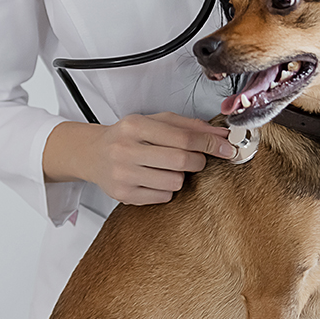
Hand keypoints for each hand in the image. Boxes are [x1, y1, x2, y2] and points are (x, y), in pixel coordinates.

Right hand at [44, 112, 234, 205]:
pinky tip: (154, 178)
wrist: (93, 154)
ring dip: (180, 176)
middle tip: (197, 159)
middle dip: (198, 161)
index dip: (210, 143)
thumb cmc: (128, 136)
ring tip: (166, 167)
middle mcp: (126, 149)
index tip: (227, 147)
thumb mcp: (155, 122)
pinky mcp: (123, 195)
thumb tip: (220, 134)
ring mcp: (123, 174)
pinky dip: (166, 188)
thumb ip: (188, 126)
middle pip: (181, 161)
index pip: (183, 137)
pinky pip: (163, 196)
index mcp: (135, 126)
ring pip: (175, 182)